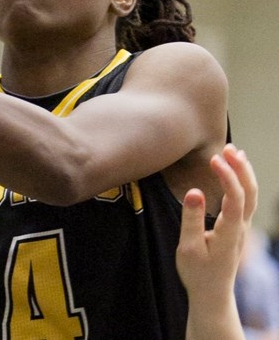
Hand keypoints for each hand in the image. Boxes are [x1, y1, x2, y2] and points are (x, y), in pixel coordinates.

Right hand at [176, 144, 256, 300]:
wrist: (212, 293)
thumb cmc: (197, 272)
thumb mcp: (189, 247)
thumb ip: (191, 219)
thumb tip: (195, 191)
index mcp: (230, 232)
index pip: (235, 198)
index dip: (228, 176)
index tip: (214, 159)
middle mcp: (240, 228)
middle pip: (250, 194)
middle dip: (241, 169)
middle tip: (228, 148)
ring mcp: (241, 228)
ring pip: (251, 196)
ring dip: (244, 173)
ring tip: (234, 151)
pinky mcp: (237, 228)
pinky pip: (246, 200)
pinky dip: (243, 182)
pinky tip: (235, 171)